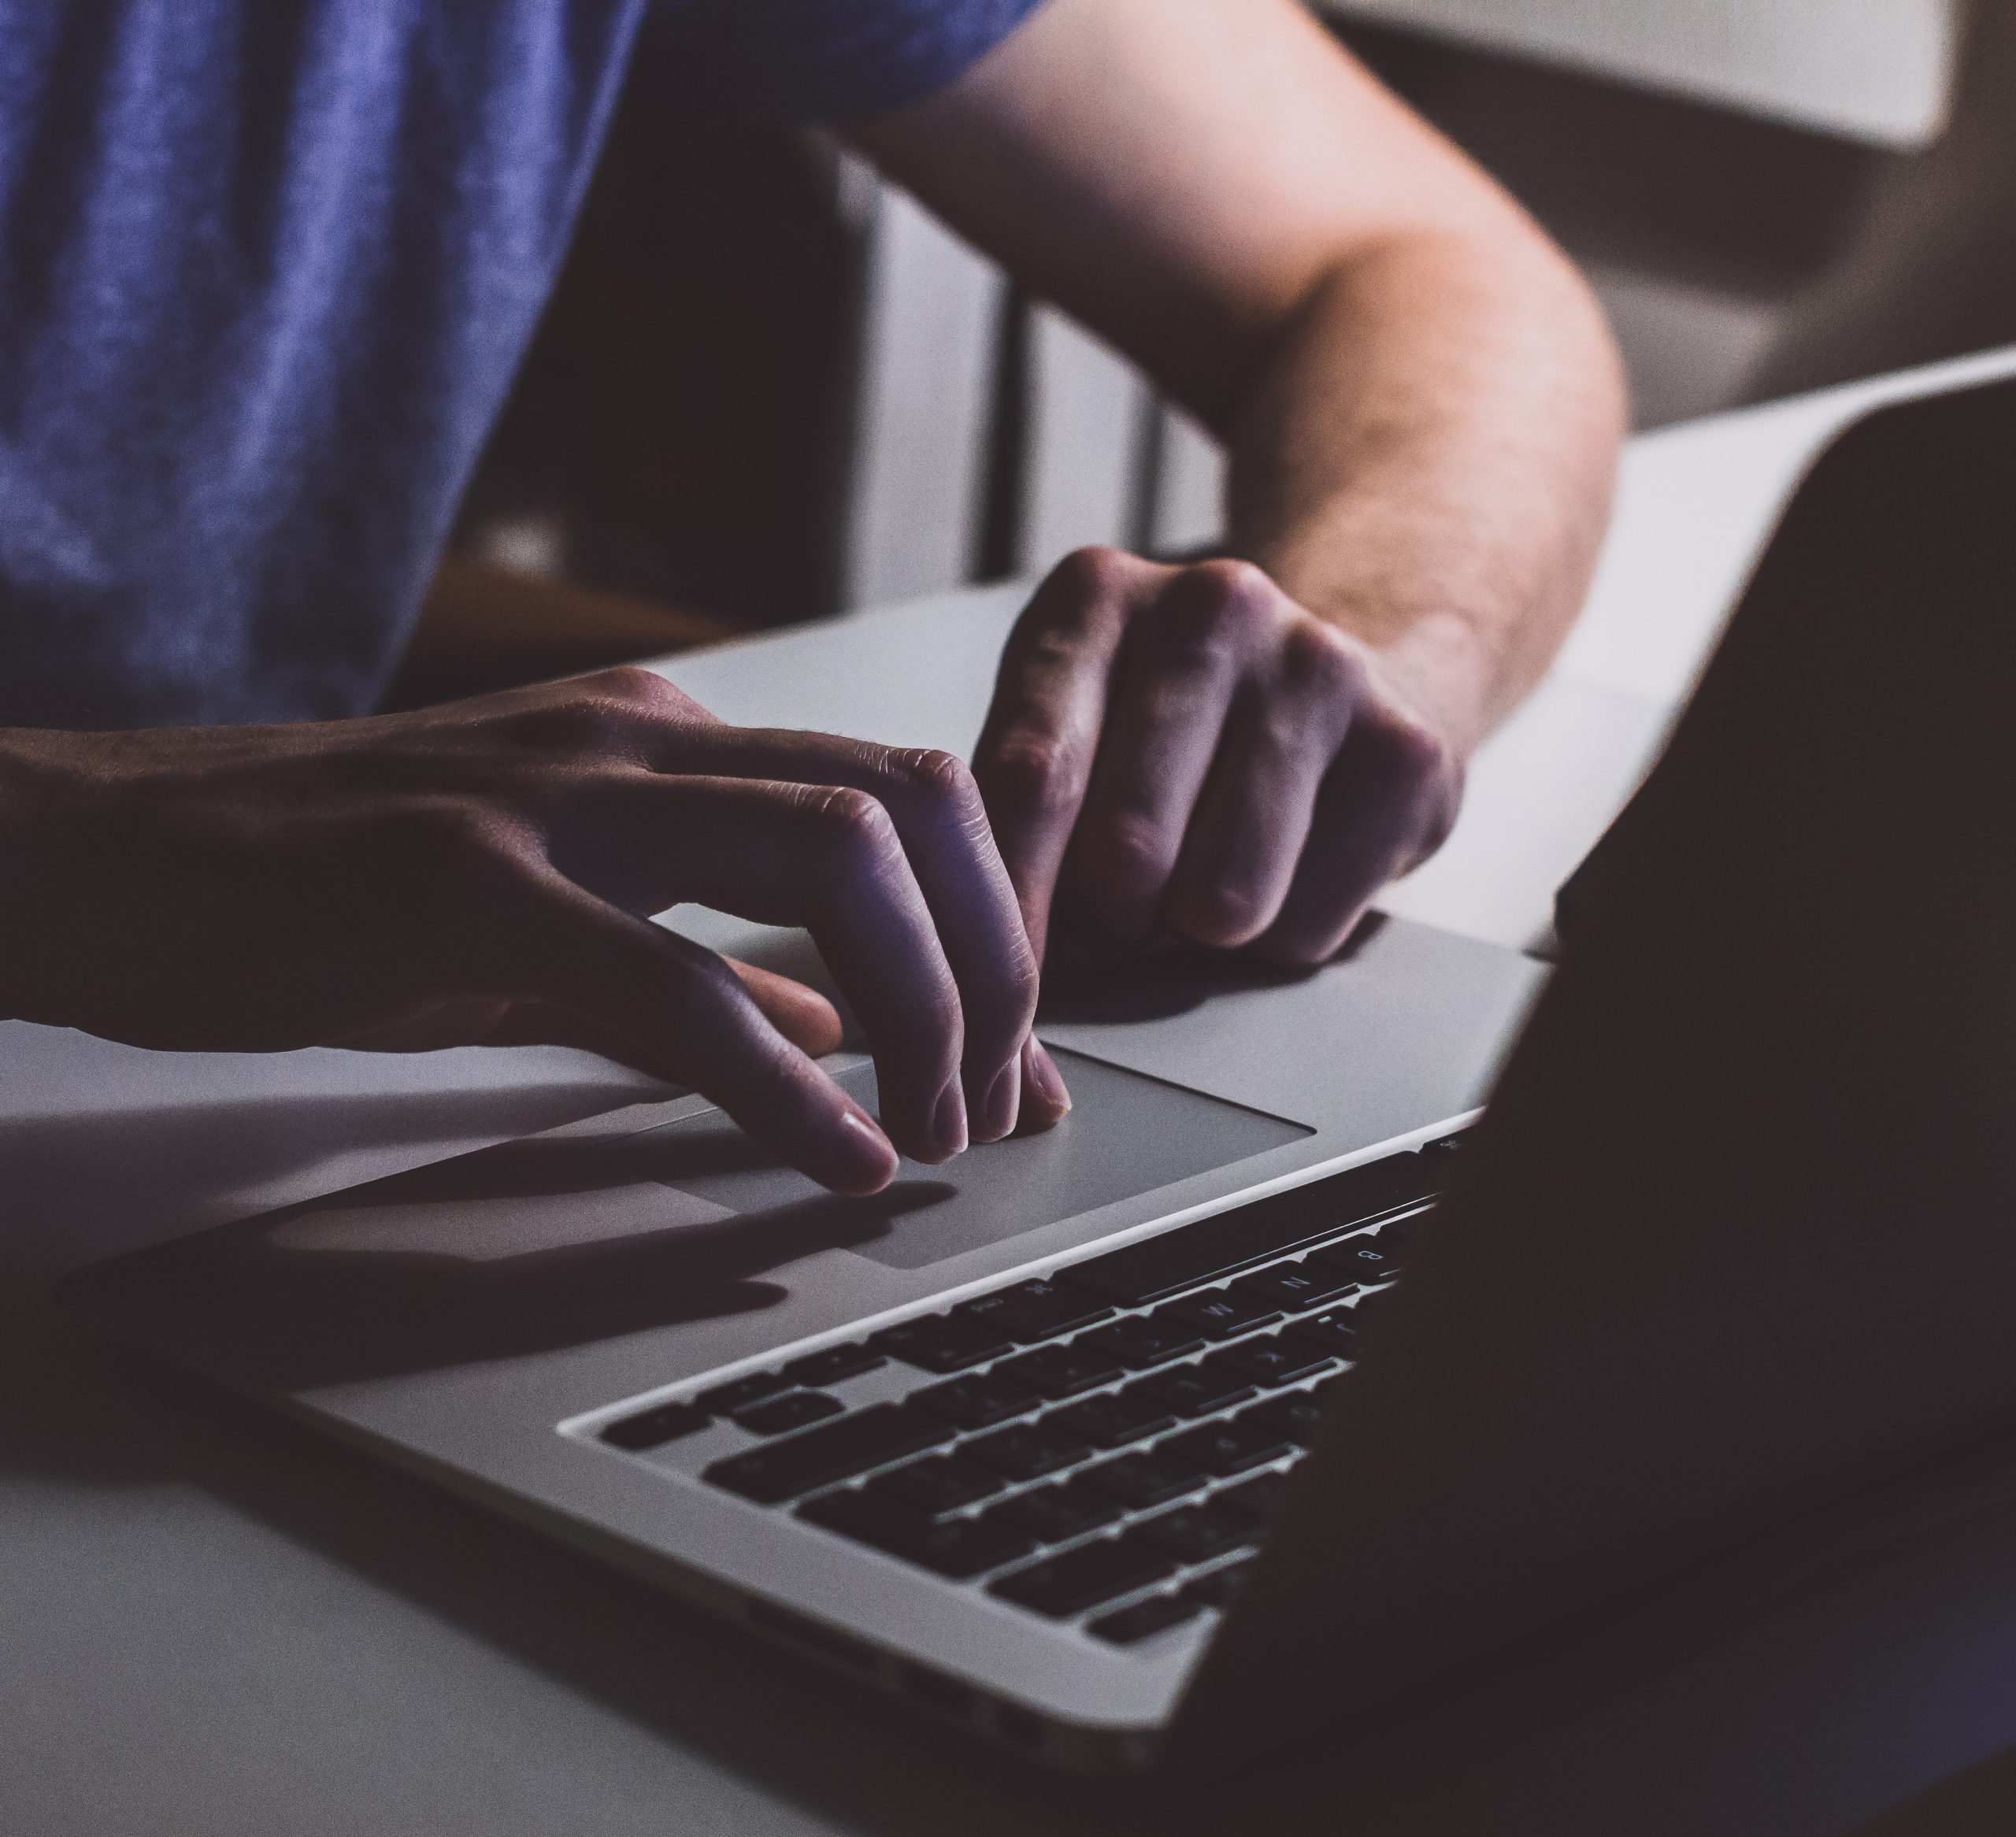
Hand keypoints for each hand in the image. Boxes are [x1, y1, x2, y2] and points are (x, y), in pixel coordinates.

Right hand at [0, 669, 1070, 1193]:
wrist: (118, 858)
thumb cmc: (339, 887)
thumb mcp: (561, 913)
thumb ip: (715, 955)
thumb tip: (843, 1021)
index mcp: (672, 734)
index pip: (908, 796)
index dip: (997, 926)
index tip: (1021, 1053)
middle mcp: (642, 737)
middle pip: (914, 806)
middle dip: (993, 962)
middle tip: (995, 1098)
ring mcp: (558, 799)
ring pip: (836, 859)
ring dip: (922, 1008)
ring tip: (932, 1128)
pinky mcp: (470, 887)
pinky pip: (678, 982)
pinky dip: (788, 1084)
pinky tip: (838, 1158)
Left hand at [972, 549, 1464, 969]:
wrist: (1335, 685)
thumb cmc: (1164, 732)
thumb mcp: (1066, 729)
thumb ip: (1012, 818)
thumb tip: (991, 954)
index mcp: (1095, 596)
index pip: (1031, 779)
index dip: (1011, 903)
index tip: (997, 973)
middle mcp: (1212, 606)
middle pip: (1125, 855)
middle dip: (1109, 924)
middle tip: (1121, 908)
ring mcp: (1319, 668)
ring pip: (1222, 902)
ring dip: (1195, 934)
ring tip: (1198, 882)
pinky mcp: (1405, 750)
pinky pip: (1306, 927)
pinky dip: (1280, 938)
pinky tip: (1283, 871)